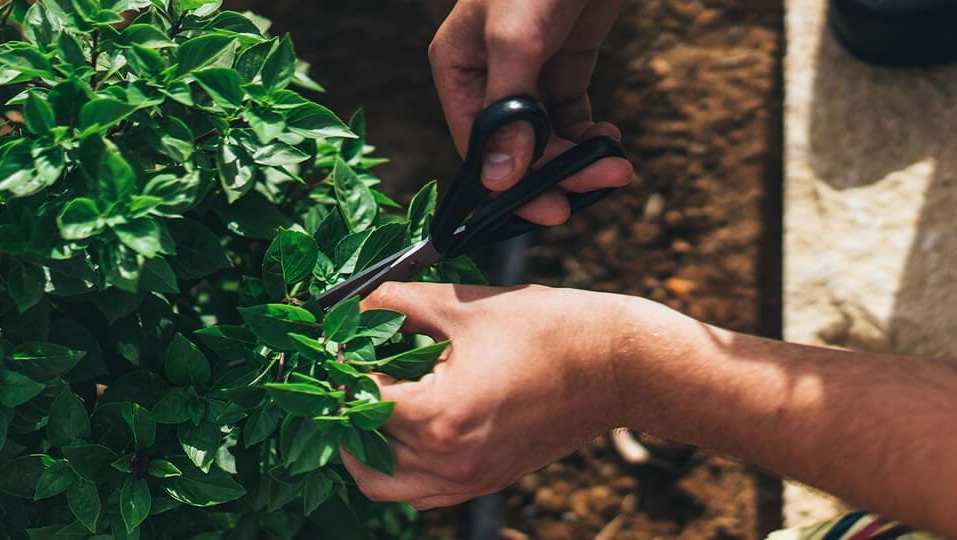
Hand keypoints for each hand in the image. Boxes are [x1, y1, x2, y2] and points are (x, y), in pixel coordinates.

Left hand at [340, 282, 630, 508]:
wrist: (618, 366)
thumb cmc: (549, 329)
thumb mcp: (464, 306)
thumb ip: (399, 303)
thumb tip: (355, 303)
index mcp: (440, 417)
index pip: (358, 402)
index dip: (341, 369)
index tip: (338, 342)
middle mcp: (450, 461)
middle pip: (364, 447)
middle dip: (348, 405)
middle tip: (349, 368)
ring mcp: (469, 479)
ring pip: (386, 484)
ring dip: (368, 445)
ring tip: (372, 399)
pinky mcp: (486, 482)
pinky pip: (422, 492)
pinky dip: (401, 466)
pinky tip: (407, 423)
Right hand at [429, 0, 634, 224]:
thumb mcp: (519, 35)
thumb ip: (510, 108)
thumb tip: (498, 178)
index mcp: (460, 67)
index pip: (477, 147)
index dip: (512, 186)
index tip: (551, 209)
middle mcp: (488, 76)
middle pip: (516, 149)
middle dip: (557, 173)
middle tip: (602, 184)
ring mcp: (528, 72)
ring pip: (547, 138)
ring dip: (579, 160)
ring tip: (617, 165)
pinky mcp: (564, 64)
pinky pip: (571, 118)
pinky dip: (589, 137)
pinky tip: (609, 140)